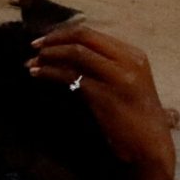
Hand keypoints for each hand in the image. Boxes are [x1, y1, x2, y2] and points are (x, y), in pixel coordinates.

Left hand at [29, 25, 177, 179]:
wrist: (149, 145)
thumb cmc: (134, 116)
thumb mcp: (125, 82)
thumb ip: (104, 65)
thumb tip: (65, 52)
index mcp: (133, 55)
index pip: (90, 33)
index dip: (62, 34)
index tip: (43, 41)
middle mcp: (128, 61)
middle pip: (82, 37)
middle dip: (53, 39)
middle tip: (33, 47)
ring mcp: (117, 77)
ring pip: (75, 53)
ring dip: (49, 55)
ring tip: (31, 63)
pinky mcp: (104, 94)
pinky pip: (70, 76)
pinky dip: (49, 72)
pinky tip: (37, 75)